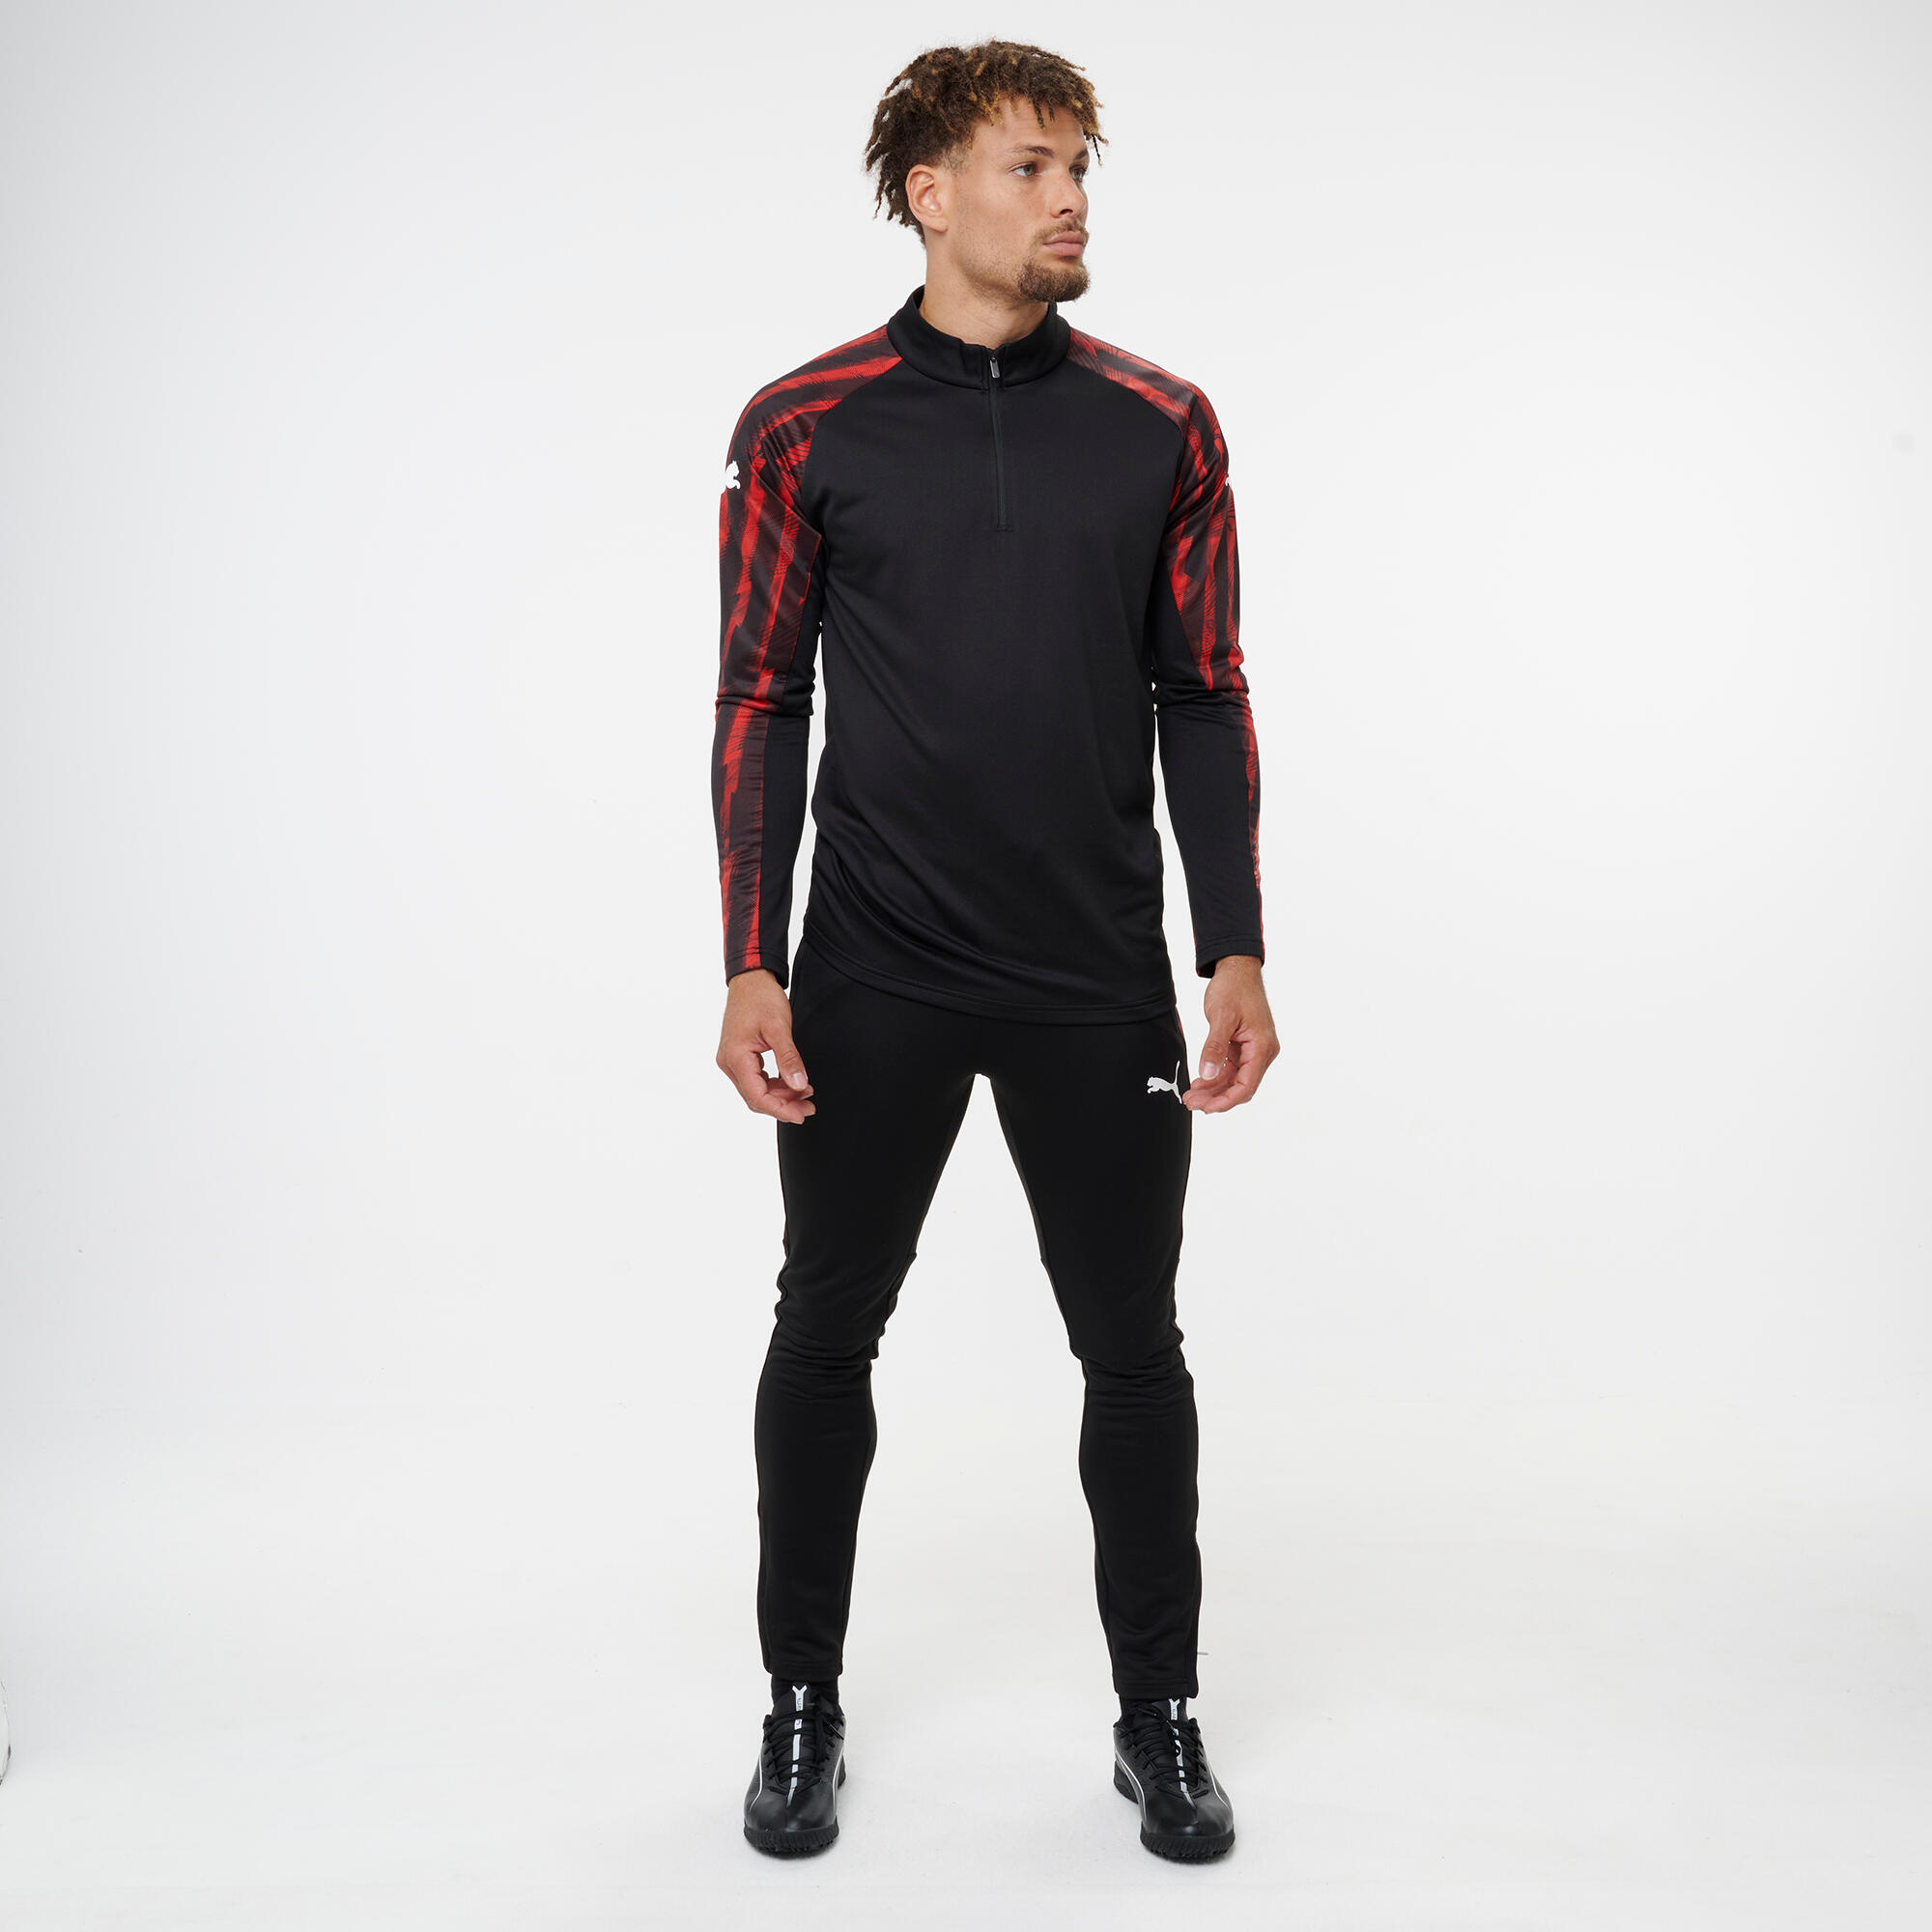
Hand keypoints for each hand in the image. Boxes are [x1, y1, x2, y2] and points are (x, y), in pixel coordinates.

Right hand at [716, 968, 815, 1123]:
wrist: (750, 979)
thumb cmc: (761, 998)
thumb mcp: (779, 1028)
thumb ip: (789, 1059)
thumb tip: (799, 1085)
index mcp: (736, 1058)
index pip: (757, 1097)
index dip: (780, 1110)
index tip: (801, 1114)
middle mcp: (729, 1062)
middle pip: (756, 1097)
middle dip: (784, 1105)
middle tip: (809, 1106)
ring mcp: (732, 1060)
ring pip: (756, 1090)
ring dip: (781, 1095)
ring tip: (805, 1092)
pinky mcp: (739, 1056)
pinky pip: (755, 1079)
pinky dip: (774, 1084)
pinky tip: (792, 1082)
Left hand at [1183, 955, 1277, 1113]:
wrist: (1237, 968)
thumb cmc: (1234, 987)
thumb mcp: (1221, 1017)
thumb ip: (1214, 1047)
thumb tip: (1207, 1074)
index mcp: (1262, 1046)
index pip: (1246, 1085)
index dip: (1226, 1100)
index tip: (1206, 1107)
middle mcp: (1262, 1051)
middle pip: (1241, 1086)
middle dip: (1216, 1097)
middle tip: (1191, 1102)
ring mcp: (1253, 1049)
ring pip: (1234, 1079)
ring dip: (1214, 1089)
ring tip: (1191, 1095)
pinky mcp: (1243, 1046)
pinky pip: (1231, 1068)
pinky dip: (1216, 1076)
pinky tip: (1200, 1082)